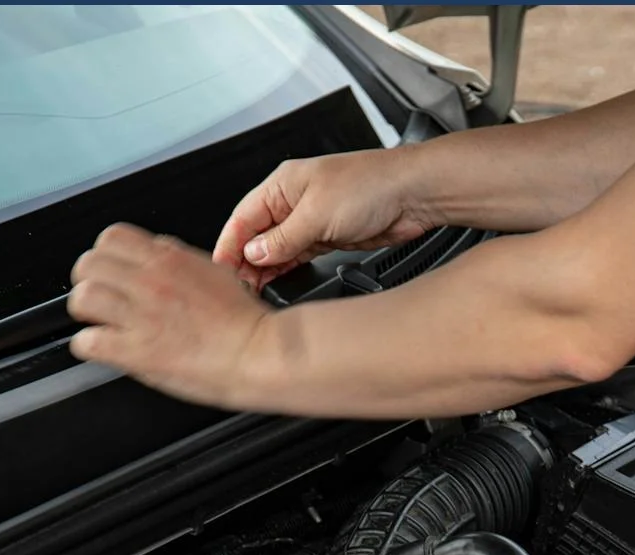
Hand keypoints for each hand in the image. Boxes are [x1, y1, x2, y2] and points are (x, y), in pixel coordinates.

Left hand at [68, 224, 278, 410]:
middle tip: (101, 298)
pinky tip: (105, 349)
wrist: (262, 353)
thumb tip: (160, 251)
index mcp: (169, 260)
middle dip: (90, 282)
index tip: (111, 272)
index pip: (110, 238)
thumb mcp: (216, 272)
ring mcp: (141, 316)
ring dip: (87, 313)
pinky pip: (87, 342)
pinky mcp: (137, 351)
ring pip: (82, 298)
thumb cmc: (247, 322)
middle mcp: (150, 282)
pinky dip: (90, 346)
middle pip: (88, 265)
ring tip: (100, 323)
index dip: (105, 256)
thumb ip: (180, 260)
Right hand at [213, 150, 438, 290]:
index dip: (229, 244)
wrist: (412, 194)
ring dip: (264, 268)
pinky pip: (299, 254)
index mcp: (282, 185)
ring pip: (277, 248)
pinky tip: (276, 280)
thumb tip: (255, 253)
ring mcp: (311, 219)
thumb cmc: (371, 184)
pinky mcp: (329, 236)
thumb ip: (283, 238)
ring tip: (252, 289)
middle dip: (244, 260)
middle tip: (237, 287)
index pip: (242, 217)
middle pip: (257, 235)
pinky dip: (286, 268)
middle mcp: (293, 201)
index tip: (221, 269)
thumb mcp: (317, 214)